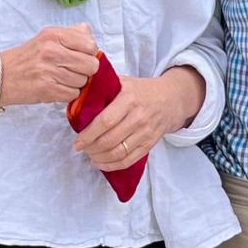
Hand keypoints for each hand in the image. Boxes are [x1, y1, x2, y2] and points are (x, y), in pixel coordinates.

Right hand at [0, 25, 97, 106]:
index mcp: (54, 34)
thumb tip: (91, 35)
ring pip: (83, 81)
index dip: (89, 53)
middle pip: (91, 65)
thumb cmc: (26, 57)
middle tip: (72, 70)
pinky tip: (56, 87)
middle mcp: (52, 51)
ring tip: (60, 78)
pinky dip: (67, 93)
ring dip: (76, 83)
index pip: (91, 45)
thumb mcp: (47, 36)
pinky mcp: (47, 90)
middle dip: (86, 70)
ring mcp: (49, 71)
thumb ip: (72, 33)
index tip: (80, 56)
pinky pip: (73, 94)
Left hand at [72, 66, 203, 171]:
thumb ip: (102, 87)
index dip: (88, 134)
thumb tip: (76, 93)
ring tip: (90, 155)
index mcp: (129, 99)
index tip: (77, 141)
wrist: (171, 98)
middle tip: (81, 148)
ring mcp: (146, 132)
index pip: (105, 121)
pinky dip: (112, 165)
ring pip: (118, 153)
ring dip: (99, 158)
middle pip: (110, 140)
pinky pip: (129, 160)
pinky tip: (101, 163)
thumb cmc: (142, 90)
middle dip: (91, 148)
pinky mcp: (150, 144)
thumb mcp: (124, 81)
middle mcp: (138, 117)